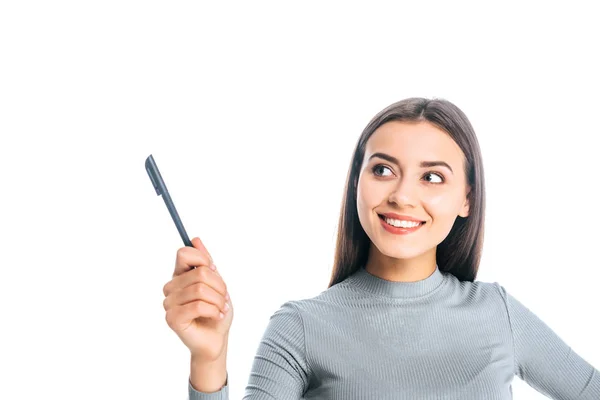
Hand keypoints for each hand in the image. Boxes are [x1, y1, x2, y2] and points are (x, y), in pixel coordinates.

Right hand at [162, 237, 232, 361]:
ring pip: (200, 289)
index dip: (203, 260)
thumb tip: (195, 239)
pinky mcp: (172, 318)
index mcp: (179, 276)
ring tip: (221, 309)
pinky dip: (214, 310)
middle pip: (199, 273)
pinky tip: (216, 316)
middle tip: (224, 298)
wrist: (216, 340)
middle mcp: (171, 288)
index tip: (214, 271)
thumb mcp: (217, 283)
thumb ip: (205, 262)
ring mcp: (169, 303)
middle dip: (219, 285)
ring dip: (218, 300)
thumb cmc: (216, 312)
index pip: (183, 253)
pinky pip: (198, 306)